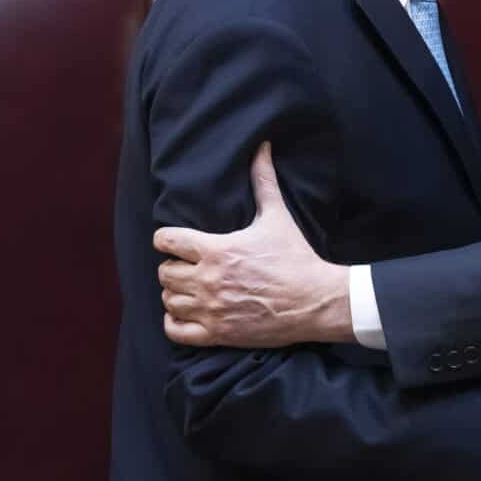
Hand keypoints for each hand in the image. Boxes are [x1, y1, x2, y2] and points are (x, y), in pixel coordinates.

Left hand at [156, 142, 353, 346]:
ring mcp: (211, 309)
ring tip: (191, 290)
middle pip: (164, 272)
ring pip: (168, 300)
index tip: (175, 242)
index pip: (165, 241)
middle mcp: (208, 280)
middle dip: (173, 268)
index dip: (166, 239)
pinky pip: (176, 330)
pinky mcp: (218, 333)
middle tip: (188, 267)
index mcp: (216, 249)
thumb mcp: (277, 217)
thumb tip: (262, 147)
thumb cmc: (296, 257)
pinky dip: (176, 322)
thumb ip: (263, 181)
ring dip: (176, 294)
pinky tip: (188, 314)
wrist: (317, 300)